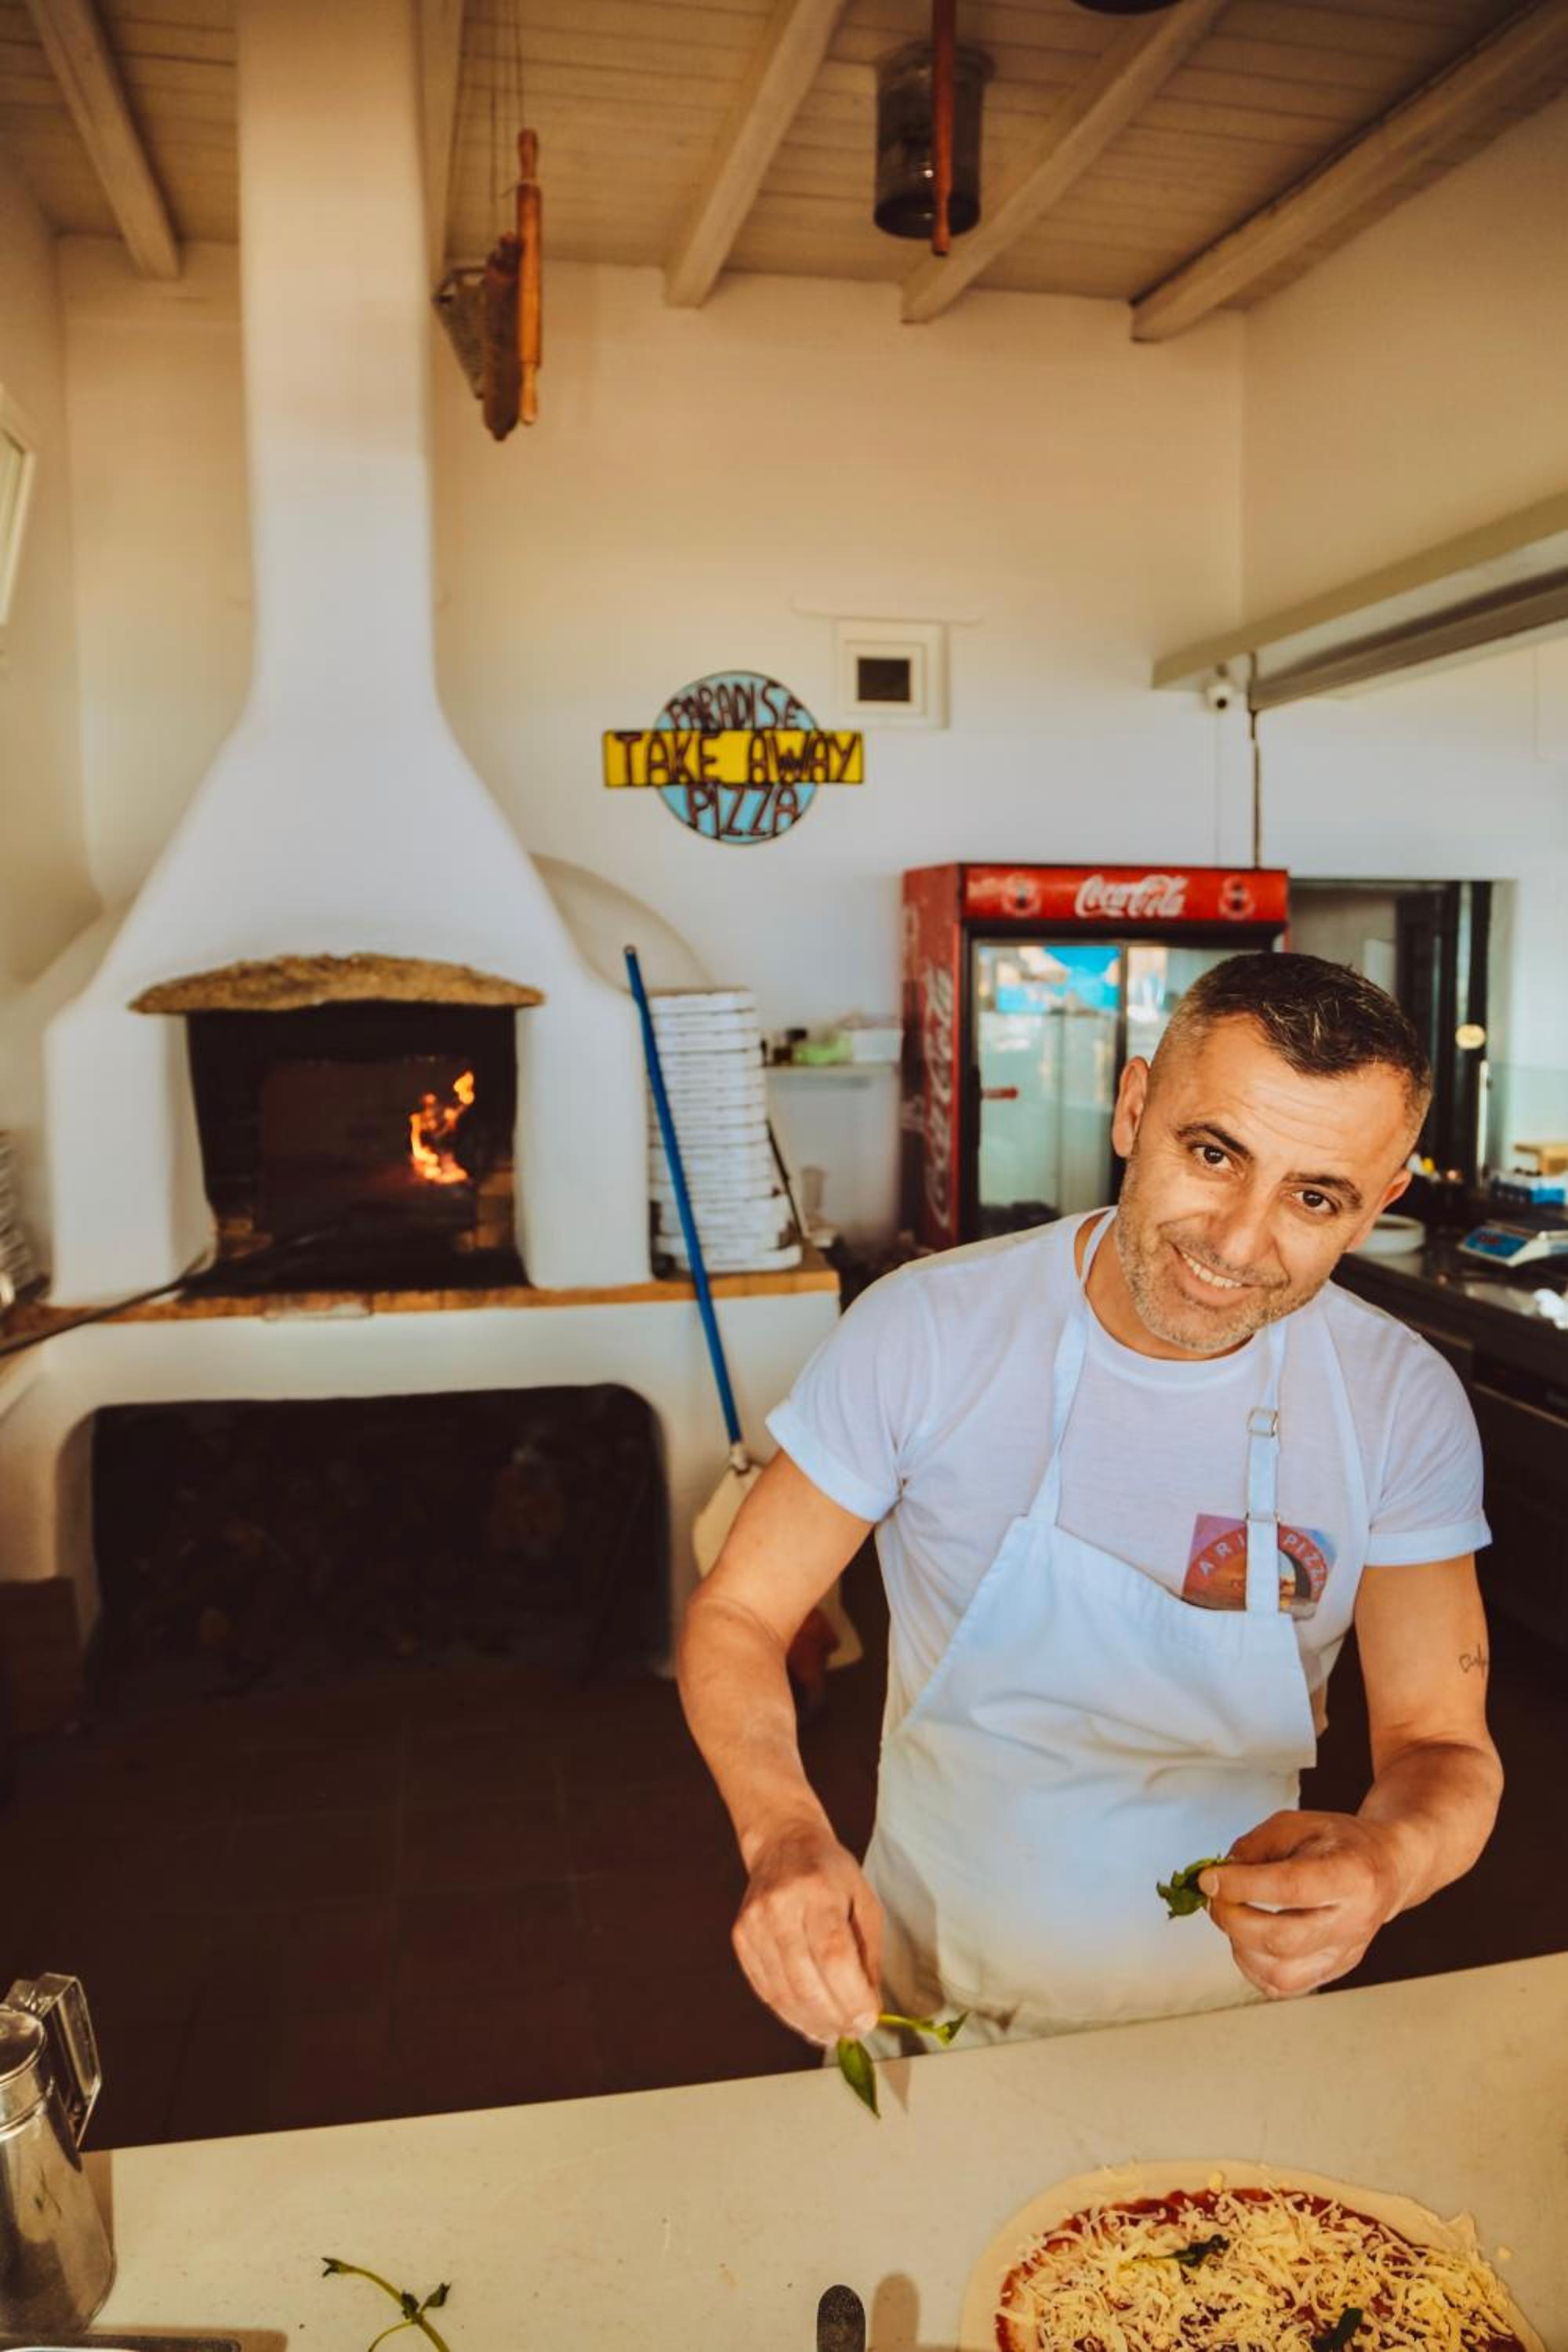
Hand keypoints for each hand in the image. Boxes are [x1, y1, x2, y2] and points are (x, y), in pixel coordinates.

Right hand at [732, 1819, 881, 2044]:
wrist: (782, 1842)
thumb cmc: (831, 1873)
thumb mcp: (864, 1901)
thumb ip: (868, 1955)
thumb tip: (869, 2008)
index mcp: (816, 1891)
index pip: (833, 1955)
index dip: (850, 1996)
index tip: (869, 2020)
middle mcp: (779, 1907)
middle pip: (805, 1981)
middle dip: (834, 2016)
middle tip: (855, 2032)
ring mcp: (754, 1924)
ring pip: (782, 1992)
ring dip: (812, 2023)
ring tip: (836, 2033)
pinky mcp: (741, 1938)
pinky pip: (765, 1989)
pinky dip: (790, 2013)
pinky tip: (811, 2022)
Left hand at [1201, 1810, 1407, 1998]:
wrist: (1387, 1868)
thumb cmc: (1337, 1842)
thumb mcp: (1297, 1824)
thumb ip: (1255, 1846)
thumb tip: (1217, 1877)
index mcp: (1350, 1874)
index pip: (1291, 1888)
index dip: (1243, 1885)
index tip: (1209, 1877)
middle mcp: (1353, 1921)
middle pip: (1284, 1939)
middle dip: (1234, 1920)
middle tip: (1214, 1898)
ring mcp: (1346, 1953)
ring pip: (1282, 1973)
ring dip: (1240, 1947)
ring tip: (1234, 1917)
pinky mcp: (1334, 1970)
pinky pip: (1284, 1986)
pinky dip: (1252, 1967)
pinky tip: (1247, 1939)